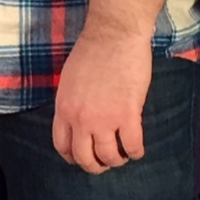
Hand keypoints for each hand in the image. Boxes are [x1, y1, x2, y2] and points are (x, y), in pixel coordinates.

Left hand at [52, 23, 152, 172]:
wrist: (113, 34)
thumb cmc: (93, 50)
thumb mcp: (70, 79)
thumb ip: (73, 102)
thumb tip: (79, 118)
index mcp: (64, 108)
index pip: (62, 145)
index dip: (73, 157)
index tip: (81, 158)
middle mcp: (80, 118)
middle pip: (84, 157)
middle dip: (95, 165)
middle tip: (105, 162)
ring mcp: (104, 118)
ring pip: (109, 155)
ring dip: (117, 160)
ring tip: (123, 155)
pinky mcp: (128, 114)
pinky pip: (132, 145)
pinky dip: (136, 152)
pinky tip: (138, 149)